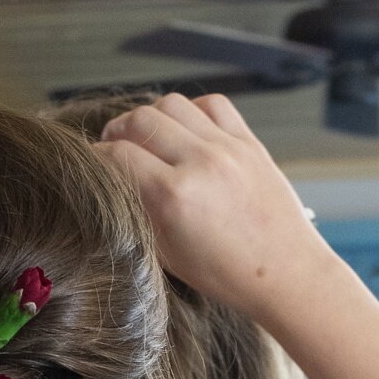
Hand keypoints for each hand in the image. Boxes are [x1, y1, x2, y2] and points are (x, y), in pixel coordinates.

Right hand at [92, 93, 338, 321]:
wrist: (287, 275)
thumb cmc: (226, 275)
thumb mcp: (167, 254)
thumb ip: (138, 211)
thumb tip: (114, 182)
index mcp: (174, 197)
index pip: (116, 155)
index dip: (95, 157)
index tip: (91, 163)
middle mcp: (201, 164)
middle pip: (139, 120)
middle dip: (118, 131)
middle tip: (114, 146)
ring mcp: (228, 148)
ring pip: (172, 104)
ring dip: (152, 116)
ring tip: (148, 137)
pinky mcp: (250, 142)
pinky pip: (212, 104)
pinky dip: (191, 111)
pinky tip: (186, 132)